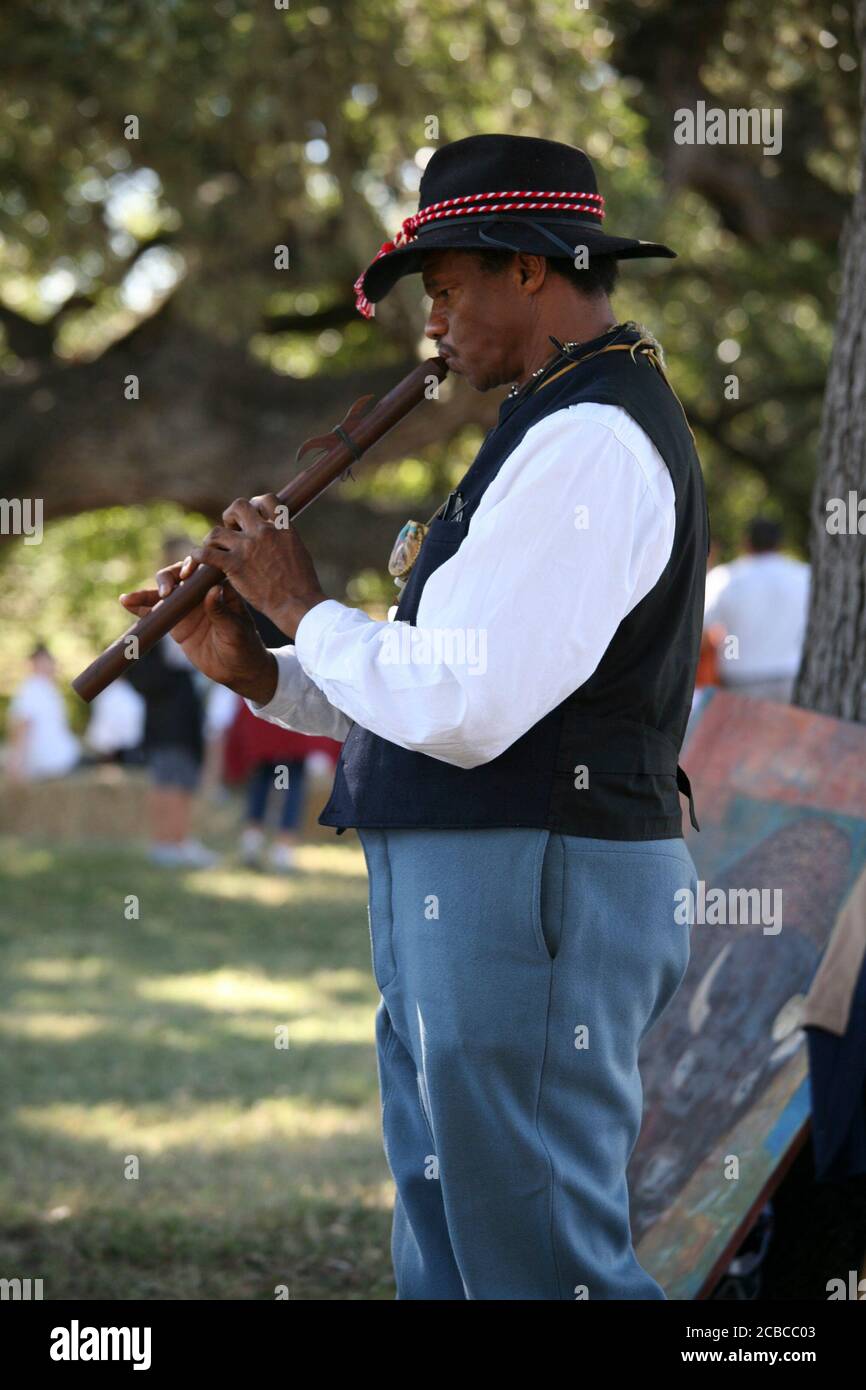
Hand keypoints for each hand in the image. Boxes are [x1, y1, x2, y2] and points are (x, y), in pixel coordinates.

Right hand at [119, 566, 277, 703]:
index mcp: (221, 586)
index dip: (192, 566)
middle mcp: (201, 592)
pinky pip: (156, 612)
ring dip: (146, 593)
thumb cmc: (245, 646)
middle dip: (168, 579)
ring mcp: (187, 606)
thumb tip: (213, 591)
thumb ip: (222, 612)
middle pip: (179, 575)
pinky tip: (127, 603)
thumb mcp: (236, 630)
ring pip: (163, 593)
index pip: (204, 568)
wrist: (238, 671)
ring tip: (129, 598)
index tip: (185, 576)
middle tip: (165, 592)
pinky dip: (141, 608)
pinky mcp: (176, 622)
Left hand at [188, 494, 328, 638]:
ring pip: (217, 531)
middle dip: (231, 516)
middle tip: (232, 531)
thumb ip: (285, 538)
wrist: (298, 604)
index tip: (253, 516)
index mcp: (282, 527)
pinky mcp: (234, 566)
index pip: (267, 499)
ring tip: (217, 550)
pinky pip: (206, 554)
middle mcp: (264, 532)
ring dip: (214, 540)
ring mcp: (247, 548)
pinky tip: (198, 561)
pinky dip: (198, 556)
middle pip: (238, 506)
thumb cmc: (303, 585)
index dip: (256, 504)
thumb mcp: (299, 551)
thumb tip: (278, 534)